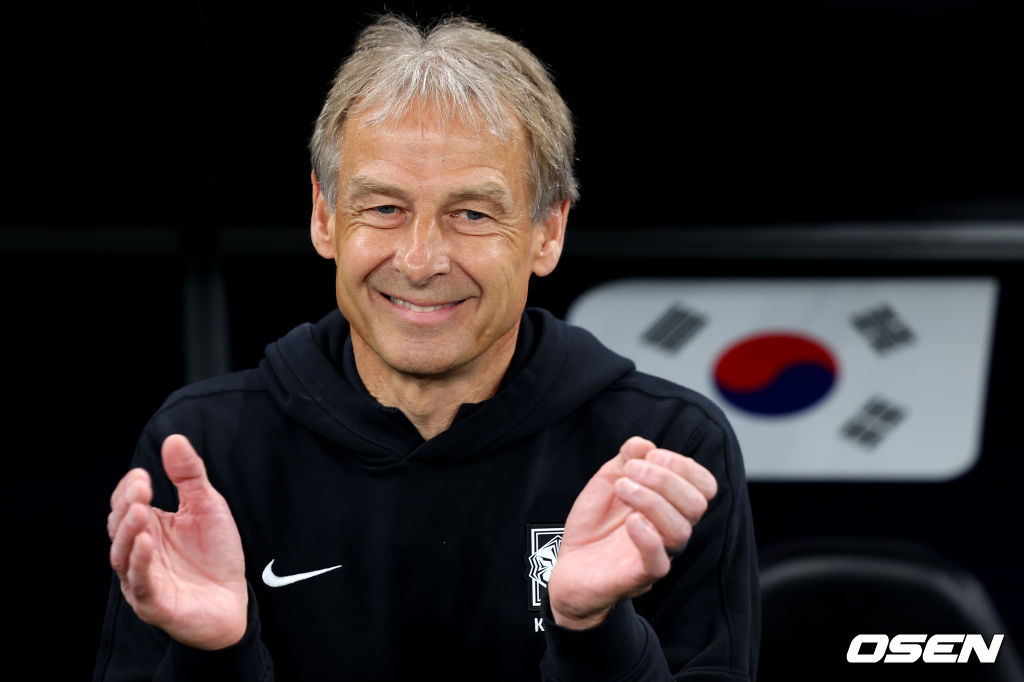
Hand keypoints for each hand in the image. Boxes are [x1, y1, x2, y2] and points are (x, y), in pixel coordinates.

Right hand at [107, 434, 247, 649]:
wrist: (232, 601)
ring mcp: (143, 578)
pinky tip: (147, 543)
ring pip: (123, 554)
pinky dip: (140, 563)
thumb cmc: (215, 554)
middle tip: (141, 488)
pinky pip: (140, 583)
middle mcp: (139, 551)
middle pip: (120, 526)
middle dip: (127, 505)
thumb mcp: (207, 506)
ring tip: (140, 511)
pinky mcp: (153, 603)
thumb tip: (173, 439)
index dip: (130, 489)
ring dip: (129, 532)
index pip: (126, 504)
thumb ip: (189, 476)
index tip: (144, 474)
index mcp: (149, 527)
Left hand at [546, 436, 717, 629]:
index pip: (704, 487)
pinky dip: (648, 537)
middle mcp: (670, 530)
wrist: (569, 566)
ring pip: (680, 531)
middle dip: (665, 479)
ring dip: (651, 500)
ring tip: (622, 487)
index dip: (685, 466)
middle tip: (631, 471)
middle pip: (696, 505)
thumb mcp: (607, 481)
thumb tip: (643, 444)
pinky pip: (658, 562)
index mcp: (670, 506)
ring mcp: (658, 554)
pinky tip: (630, 520)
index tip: (652, 455)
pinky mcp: (638, 577)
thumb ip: (626, 460)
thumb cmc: (594, 526)